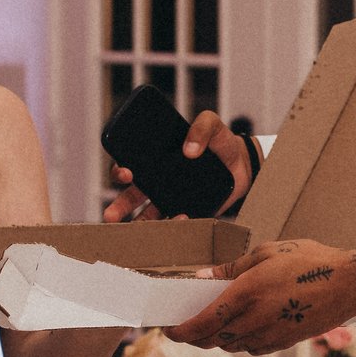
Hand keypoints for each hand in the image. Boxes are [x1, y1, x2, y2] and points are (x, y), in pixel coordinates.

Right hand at [104, 111, 254, 221]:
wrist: (244, 163)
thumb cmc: (221, 142)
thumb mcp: (212, 124)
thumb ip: (202, 127)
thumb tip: (189, 149)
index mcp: (156, 159)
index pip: (130, 165)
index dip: (120, 170)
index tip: (125, 173)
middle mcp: (158, 181)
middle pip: (131, 196)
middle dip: (119, 207)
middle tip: (111, 215)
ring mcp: (171, 199)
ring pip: (148, 216)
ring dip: (138, 225)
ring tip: (134, 232)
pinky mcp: (187, 212)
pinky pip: (176, 223)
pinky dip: (173, 226)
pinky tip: (178, 221)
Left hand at [166, 240, 355, 352]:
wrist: (349, 284)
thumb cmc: (310, 261)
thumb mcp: (267, 253)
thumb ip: (232, 268)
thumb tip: (204, 277)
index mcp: (246, 293)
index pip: (202, 322)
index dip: (180, 331)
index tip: (169, 330)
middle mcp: (255, 319)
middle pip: (212, 339)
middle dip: (195, 336)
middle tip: (186, 328)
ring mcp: (271, 334)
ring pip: (232, 345)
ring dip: (218, 338)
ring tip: (214, 324)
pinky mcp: (284, 342)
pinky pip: (253, 347)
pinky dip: (241, 340)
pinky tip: (244, 326)